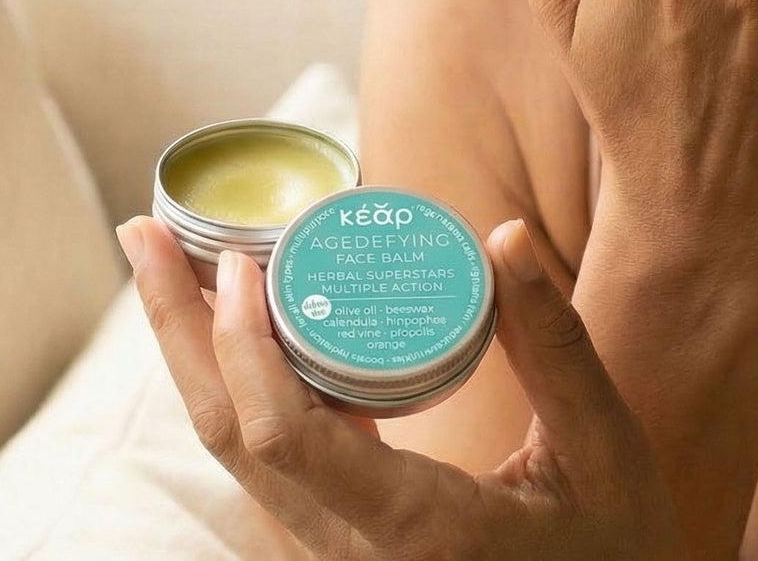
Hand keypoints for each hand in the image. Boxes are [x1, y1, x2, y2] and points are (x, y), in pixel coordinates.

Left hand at [117, 213, 687, 560]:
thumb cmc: (614, 552)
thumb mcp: (604, 453)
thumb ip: (558, 345)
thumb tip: (505, 235)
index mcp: (418, 533)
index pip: (289, 442)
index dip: (245, 348)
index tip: (236, 261)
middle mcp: (354, 558)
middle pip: (230, 440)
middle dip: (176, 328)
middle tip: (142, 231)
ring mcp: (338, 560)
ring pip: (235, 456)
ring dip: (195, 352)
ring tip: (169, 260)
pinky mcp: (340, 546)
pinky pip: (266, 462)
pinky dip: (238, 383)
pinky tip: (240, 322)